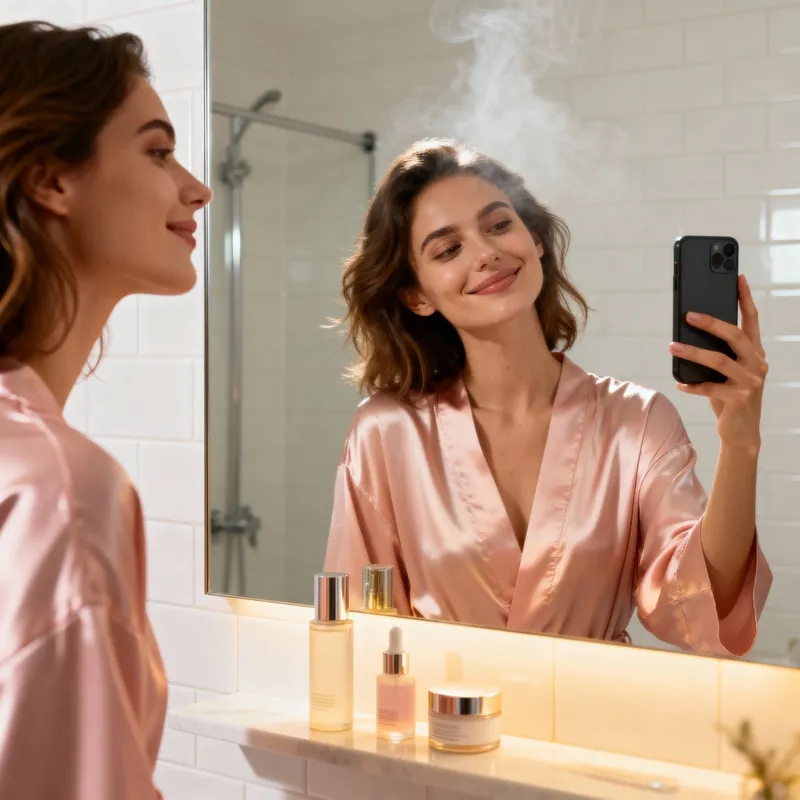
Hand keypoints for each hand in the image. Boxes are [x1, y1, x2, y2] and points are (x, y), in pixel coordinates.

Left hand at [669, 275, 767, 454]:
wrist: (741, 431)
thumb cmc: (729, 395)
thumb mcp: (726, 371)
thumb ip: (719, 352)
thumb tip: (688, 332)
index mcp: (755, 352)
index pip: (752, 320)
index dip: (745, 298)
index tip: (737, 277)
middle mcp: (757, 363)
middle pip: (735, 336)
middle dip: (711, 323)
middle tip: (688, 315)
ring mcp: (750, 381)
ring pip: (719, 360)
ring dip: (692, 352)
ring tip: (672, 346)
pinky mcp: (739, 398)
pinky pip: (710, 387)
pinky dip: (692, 384)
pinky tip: (679, 382)